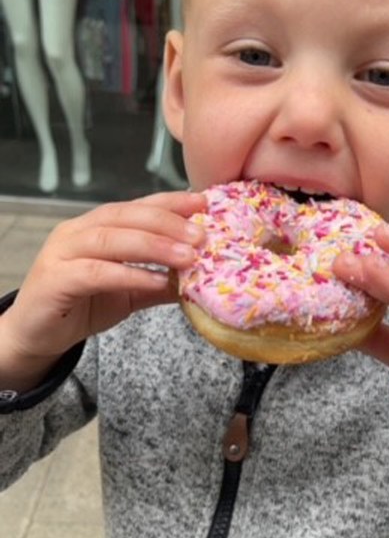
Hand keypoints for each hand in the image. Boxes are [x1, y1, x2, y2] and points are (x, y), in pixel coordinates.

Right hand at [0, 190, 205, 389]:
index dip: (169, 203)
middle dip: (167, 223)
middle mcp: (77, 232)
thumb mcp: (128, 294)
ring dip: (153, 246)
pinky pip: (96, 273)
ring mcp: (62, 253)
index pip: (135, 206)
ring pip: (111, 239)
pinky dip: (128, 276)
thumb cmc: (80, 306)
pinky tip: (155, 282)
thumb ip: (158, 283)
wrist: (37, 335)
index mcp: (95, 227)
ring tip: (186, 257)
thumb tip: (199, 279)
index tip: (203, 204)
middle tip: (200, 236)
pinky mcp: (55, 280)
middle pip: (125, 216)